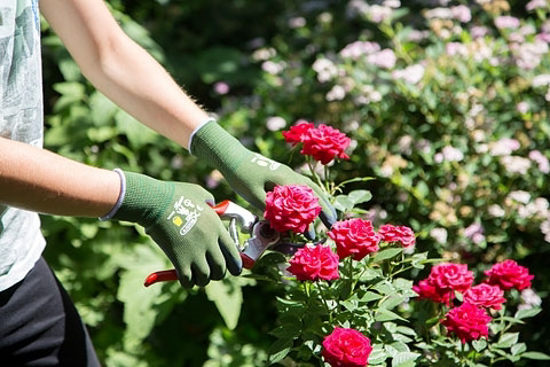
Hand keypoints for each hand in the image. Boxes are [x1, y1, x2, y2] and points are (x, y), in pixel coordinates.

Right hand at [112, 171, 241, 286]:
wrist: (154, 202)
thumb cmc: (175, 195)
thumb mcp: (200, 193)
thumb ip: (209, 202)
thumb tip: (211, 206)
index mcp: (216, 227)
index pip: (234, 253)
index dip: (236, 265)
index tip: (234, 270)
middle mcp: (209, 242)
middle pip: (221, 269)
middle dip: (218, 274)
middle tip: (211, 272)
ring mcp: (195, 252)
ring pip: (206, 278)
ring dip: (202, 279)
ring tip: (196, 276)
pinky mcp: (179, 260)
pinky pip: (188, 281)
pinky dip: (187, 282)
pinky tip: (183, 277)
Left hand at [190, 121, 336, 230]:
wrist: (233, 157)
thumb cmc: (241, 176)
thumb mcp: (253, 194)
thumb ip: (270, 208)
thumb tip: (284, 224)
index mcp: (286, 180)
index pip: (308, 200)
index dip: (317, 215)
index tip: (322, 229)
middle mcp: (291, 175)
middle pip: (314, 193)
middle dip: (325, 209)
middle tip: (333, 224)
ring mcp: (288, 174)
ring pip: (310, 188)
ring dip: (320, 202)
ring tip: (327, 216)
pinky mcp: (282, 175)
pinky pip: (302, 186)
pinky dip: (310, 196)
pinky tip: (310, 205)